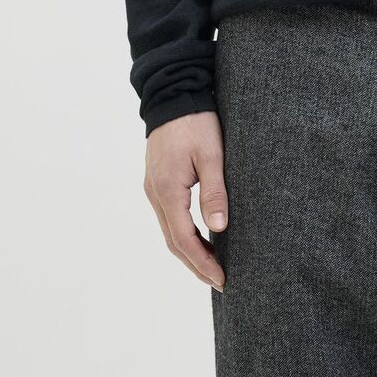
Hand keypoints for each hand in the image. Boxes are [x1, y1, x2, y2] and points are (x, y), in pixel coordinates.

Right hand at [144, 110, 228, 290]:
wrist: (173, 94)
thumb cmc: (196, 122)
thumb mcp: (212, 154)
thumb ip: (214, 192)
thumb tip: (219, 228)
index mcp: (167, 189)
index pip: (184, 238)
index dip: (203, 262)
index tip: (222, 279)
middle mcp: (155, 193)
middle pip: (173, 241)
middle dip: (196, 265)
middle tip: (220, 282)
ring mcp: (153, 188)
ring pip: (170, 231)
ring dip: (189, 252)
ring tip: (213, 268)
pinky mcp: (158, 182)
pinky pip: (169, 217)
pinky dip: (184, 234)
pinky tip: (201, 239)